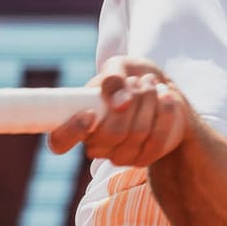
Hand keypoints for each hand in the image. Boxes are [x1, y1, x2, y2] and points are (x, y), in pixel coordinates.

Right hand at [47, 56, 191, 165]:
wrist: (160, 91)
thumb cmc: (130, 78)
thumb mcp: (119, 67)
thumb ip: (112, 78)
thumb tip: (119, 103)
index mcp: (77, 123)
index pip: (60, 141)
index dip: (71, 131)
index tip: (90, 113)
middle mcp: (95, 145)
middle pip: (111, 133)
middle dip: (131, 100)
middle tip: (138, 81)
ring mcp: (118, 156)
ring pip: (137, 134)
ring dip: (149, 101)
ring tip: (151, 83)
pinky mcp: (143, 159)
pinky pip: (156, 140)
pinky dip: (165, 113)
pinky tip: (166, 96)